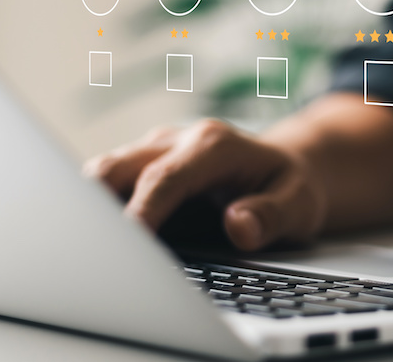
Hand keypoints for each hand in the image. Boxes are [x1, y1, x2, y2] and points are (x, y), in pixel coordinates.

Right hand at [83, 119, 326, 250]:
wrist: (287, 171)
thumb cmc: (291, 188)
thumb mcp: (300, 204)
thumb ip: (272, 215)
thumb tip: (240, 226)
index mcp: (215, 146)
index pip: (166, 177)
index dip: (142, 209)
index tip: (127, 241)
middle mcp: (179, 141)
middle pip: (117, 167)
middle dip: (95, 204)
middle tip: (92, 248)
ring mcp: (156, 153)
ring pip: (104, 174)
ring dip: (92, 208)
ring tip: (94, 250)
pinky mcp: (144, 168)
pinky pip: (110, 187)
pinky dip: (101, 212)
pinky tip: (105, 244)